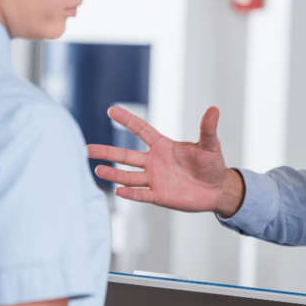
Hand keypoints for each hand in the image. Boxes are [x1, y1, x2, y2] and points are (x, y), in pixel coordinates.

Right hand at [87, 106, 245, 216]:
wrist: (217, 189)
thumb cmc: (212, 165)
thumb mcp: (210, 146)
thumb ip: (208, 129)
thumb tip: (214, 109)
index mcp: (164, 146)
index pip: (141, 130)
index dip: (127, 120)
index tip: (111, 110)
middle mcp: (154, 162)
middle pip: (125, 155)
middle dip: (107, 152)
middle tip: (87, 149)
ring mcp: (155, 179)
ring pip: (128, 176)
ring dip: (114, 174)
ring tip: (97, 169)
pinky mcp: (160, 196)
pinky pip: (142, 195)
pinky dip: (130, 193)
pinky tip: (118, 190)